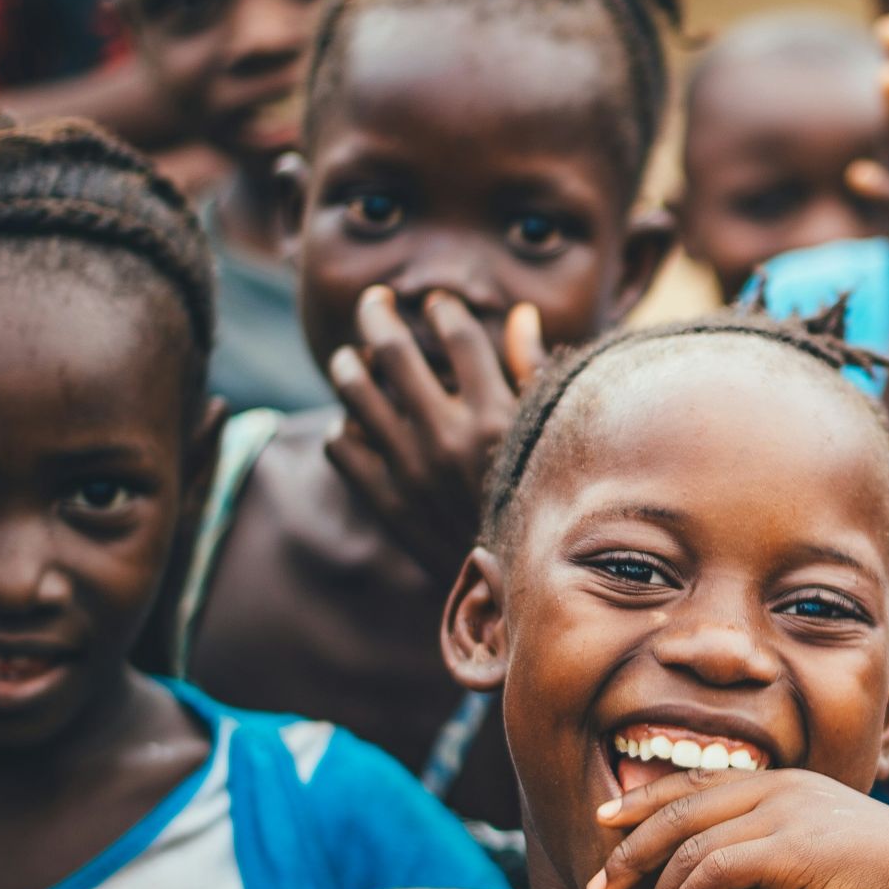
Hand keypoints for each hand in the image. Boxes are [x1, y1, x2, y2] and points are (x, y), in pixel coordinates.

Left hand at [325, 286, 546, 578]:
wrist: (517, 587)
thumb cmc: (542, 501)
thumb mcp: (548, 437)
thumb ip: (534, 372)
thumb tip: (522, 315)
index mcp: (496, 416)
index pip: (458, 335)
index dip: (443, 309)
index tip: (438, 305)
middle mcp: (448, 438)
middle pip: (395, 351)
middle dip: (378, 314)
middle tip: (374, 302)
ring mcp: (410, 470)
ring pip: (356, 392)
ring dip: (348, 363)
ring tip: (352, 357)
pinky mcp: (385, 501)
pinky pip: (341, 445)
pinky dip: (343, 427)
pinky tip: (356, 423)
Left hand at [585, 767, 888, 888]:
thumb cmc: (876, 879)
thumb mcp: (806, 865)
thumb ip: (756, 867)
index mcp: (782, 781)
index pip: (696, 783)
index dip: (645, 800)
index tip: (606, 820)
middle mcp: (777, 787)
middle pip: (679, 807)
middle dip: (630, 846)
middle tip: (599, 883)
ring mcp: (783, 813)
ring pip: (690, 844)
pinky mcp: (789, 849)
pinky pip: (714, 870)